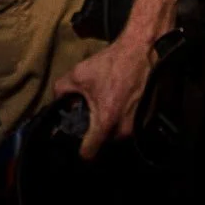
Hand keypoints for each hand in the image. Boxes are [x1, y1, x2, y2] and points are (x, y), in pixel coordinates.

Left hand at [52, 32, 155, 158]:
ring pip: (116, 134)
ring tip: (106, 104)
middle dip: (96, 131)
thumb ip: (61, 90)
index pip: (89, 153)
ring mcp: (137, 125)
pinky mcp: (147, 118)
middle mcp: (123, 129)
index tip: (77, 139)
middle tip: (91, 114)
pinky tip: (118, 101)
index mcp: (106, 121)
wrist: (141, 51)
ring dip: (109, 124)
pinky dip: (122, 118)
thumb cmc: (112, 63)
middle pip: (103, 143)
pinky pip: (129, 126)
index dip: (80, 148)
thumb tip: (57, 102)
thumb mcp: (79, 74)